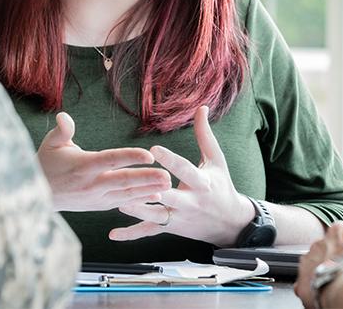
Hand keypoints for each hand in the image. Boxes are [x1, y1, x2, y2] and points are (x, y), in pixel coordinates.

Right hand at [37, 112, 170, 211]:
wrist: (36, 196)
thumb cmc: (46, 163)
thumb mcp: (50, 143)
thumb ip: (62, 130)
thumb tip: (63, 115)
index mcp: (83, 166)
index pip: (111, 160)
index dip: (130, 157)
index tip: (149, 154)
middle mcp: (91, 184)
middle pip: (123, 181)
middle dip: (147, 178)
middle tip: (168, 175)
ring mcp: (97, 197)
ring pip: (127, 194)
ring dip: (148, 189)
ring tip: (169, 185)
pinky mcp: (100, 205)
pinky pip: (124, 202)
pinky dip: (140, 200)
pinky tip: (156, 196)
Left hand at [109, 105, 253, 246]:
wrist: (229, 224)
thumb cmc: (221, 185)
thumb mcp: (216, 160)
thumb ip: (205, 134)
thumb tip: (202, 107)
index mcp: (202, 183)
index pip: (185, 170)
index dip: (170, 160)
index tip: (154, 149)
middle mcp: (190, 203)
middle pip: (169, 197)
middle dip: (152, 190)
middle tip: (133, 180)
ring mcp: (179, 218)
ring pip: (155, 216)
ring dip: (137, 210)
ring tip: (116, 202)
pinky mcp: (170, 229)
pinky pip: (149, 232)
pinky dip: (132, 234)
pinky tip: (113, 234)